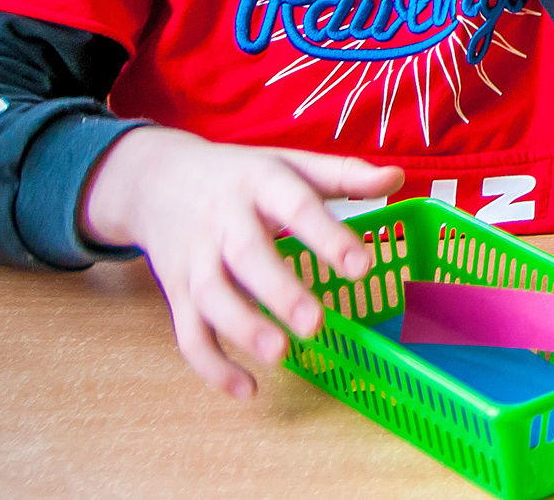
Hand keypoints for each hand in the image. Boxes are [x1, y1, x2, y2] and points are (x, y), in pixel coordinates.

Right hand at [79, 127, 403, 396]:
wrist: (155, 180)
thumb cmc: (240, 176)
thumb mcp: (290, 163)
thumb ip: (343, 174)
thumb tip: (398, 177)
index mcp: (260, 183)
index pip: (296, 206)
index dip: (328, 236)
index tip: (363, 267)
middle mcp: (223, 221)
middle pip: (247, 256)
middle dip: (279, 291)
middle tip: (315, 323)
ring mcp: (195, 260)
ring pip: (212, 298)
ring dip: (244, 329)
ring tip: (280, 355)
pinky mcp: (177, 294)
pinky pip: (188, 335)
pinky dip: (212, 366)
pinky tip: (248, 390)